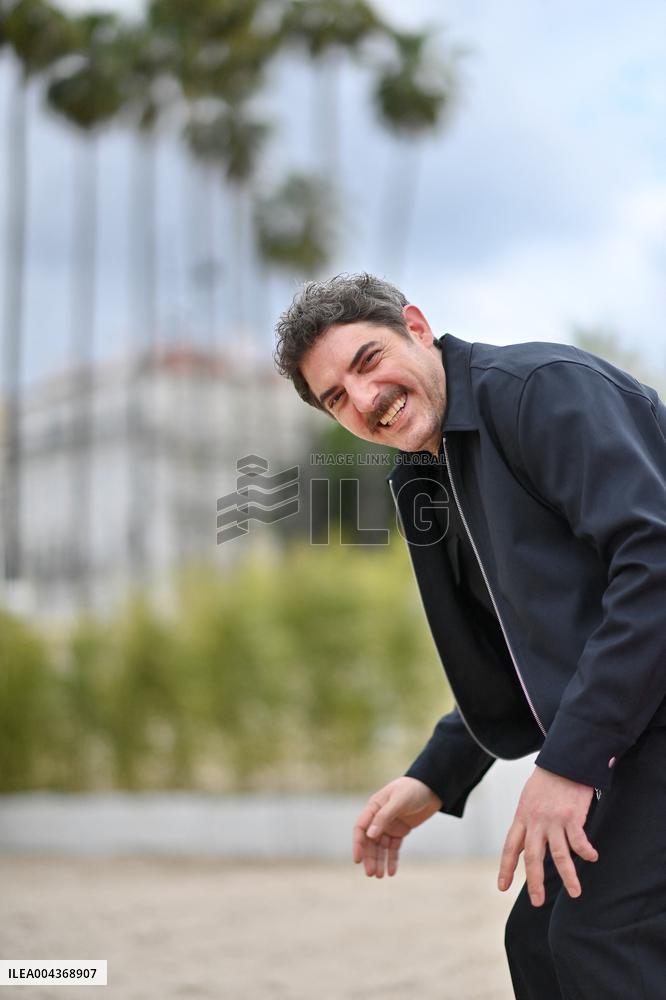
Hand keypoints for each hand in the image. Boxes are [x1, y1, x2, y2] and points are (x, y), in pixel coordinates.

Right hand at [352, 776, 441, 877]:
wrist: (433, 788)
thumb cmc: (413, 789)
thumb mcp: (399, 801)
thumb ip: (384, 817)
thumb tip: (369, 835)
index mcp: (374, 807)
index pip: (361, 828)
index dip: (358, 844)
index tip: (358, 860)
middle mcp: (379, 817)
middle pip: (370, 841)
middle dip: (370, 857)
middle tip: (371, 874)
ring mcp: (390, 825)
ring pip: (381, 847)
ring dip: (380, 861)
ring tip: (380, 876)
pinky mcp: (401, 831)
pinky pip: (393, 848)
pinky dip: (392, 859)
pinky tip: (392, 872)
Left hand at [498, 765, 597, 905]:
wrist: (562, 760)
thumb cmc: (547, 779)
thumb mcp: (528, 798)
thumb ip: (528, 820)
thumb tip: (528, 840)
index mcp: (522, 817)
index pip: (510, 847)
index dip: (506, 868)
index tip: (502, 887)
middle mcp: (535, 821)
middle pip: (533, 858)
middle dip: (535, 882)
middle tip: (537, 902)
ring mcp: (553, 820)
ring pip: (559, 855)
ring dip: (567, 876)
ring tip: (575, 893)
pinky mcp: (572, 816)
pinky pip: (579, 841)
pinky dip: (586, 852)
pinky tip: (592, 858)